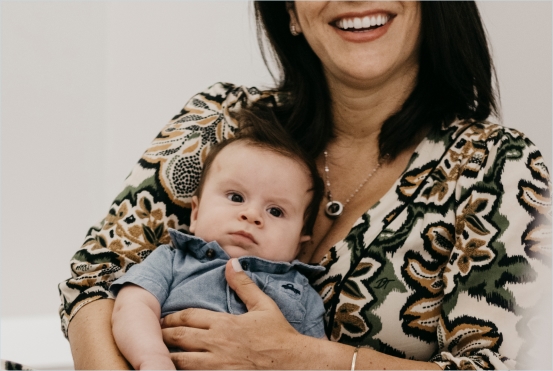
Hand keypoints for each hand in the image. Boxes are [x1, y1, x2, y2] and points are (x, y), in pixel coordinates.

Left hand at [161, 259, 307, 368]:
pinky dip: (182, 369)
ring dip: (168, 355)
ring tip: (160, 353)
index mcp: (223, 323)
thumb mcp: (263, 305)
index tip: (164, 319)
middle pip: (179, 337)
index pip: (188, 317)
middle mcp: (216, 343)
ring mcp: (216, 365)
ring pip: (180, 360)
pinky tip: (176, 367)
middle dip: (164, 335)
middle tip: (156, 334)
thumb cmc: (278, 334)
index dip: (172, 317)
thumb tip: (231, 263)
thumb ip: (243, 284)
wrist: (292, 362)